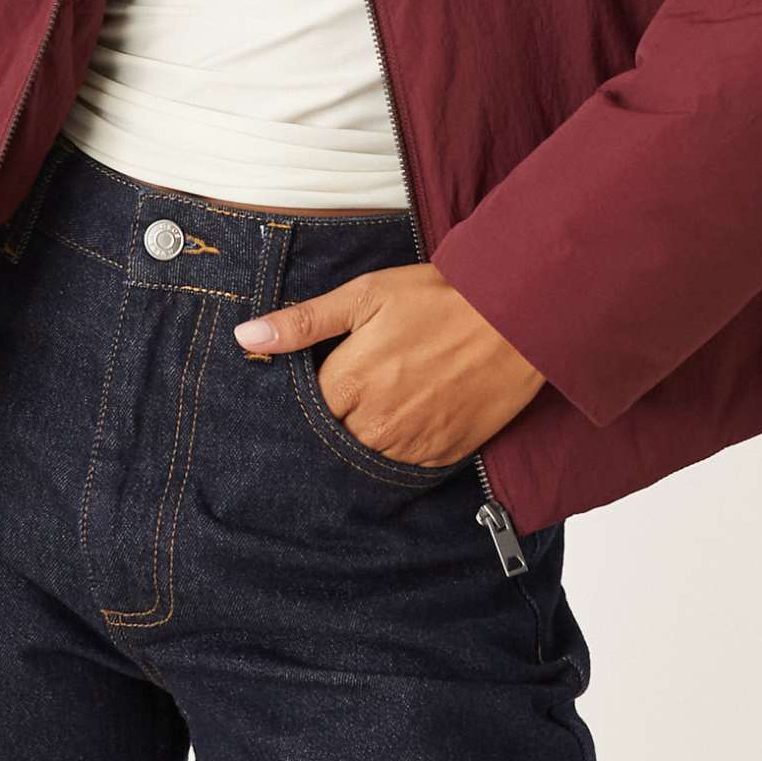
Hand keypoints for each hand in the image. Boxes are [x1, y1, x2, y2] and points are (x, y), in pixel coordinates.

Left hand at [231, 264, 547, 465]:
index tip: (326, 375)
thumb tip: (247, 337)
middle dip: (338, 415)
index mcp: (349, 383)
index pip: (305, 409)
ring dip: (368, 434)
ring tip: (386, 398)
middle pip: (333, 436)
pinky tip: (412, 415)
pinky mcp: (443, 455)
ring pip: (367, 454)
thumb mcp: (366, 295)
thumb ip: (304, 322)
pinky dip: (402, 446)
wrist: (514, 317)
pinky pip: (406, 465)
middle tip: (359, 385)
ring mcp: (411, 444)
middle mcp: (375, 423)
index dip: (313, 392)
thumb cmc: (438, 298)